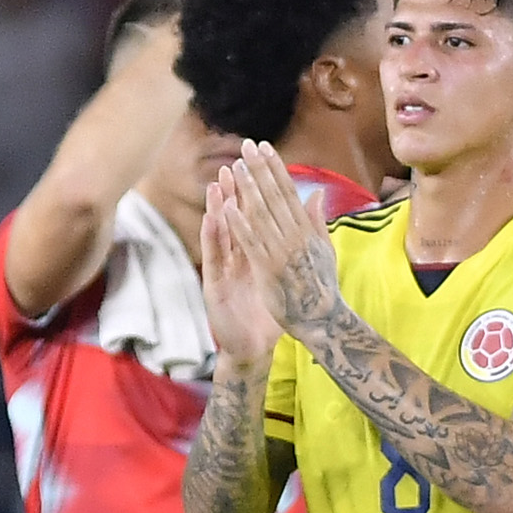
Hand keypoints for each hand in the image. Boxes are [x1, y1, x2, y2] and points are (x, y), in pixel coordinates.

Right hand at [200, 171, 283, 374]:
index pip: (254, 220)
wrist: (252, 347)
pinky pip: (213, 258)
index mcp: (254, 254)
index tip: (260, 170)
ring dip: (218, 208)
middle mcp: (235, 258)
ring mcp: (223, 270)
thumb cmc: (267, 314)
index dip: (256, 195)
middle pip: (234, 221)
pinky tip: (213, 218)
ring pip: (220, 234)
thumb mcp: (279, 279)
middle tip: (234, 165)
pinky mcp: (213, 285)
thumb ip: (287, 251)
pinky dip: (212, 237)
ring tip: (218, 183)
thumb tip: (300, 230)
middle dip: (234, 193)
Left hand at [216, 141, 342, 344]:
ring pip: (261, 215)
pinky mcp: (268, 270)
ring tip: (235, 168)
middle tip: (245, 146)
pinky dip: (239, 225)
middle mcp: (296, 237)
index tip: (263, 147)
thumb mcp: (325, 250)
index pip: (288, 192)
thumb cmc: (322, 287)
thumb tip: (318, 194)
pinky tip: (227, 208)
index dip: (275, 168)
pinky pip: (251, 243)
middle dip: (259, 170)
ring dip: (247, 190)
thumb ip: (318, 221)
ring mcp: (282, 253)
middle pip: (274, 197)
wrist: (322, 320)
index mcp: (307, 230)